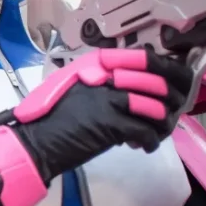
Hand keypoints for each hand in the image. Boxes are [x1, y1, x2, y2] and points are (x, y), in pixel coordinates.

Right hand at [13, 47, 192, 181]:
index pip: (144, 59)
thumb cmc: (49, 117)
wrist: (36, 141)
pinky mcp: (111, 123)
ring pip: (157, 108)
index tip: (166, 86)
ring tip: (155, 133)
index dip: (164, 71)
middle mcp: (106, 77)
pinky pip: (146, 130)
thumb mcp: (75, 89)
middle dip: (169, 102)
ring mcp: (110, 99)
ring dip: (162, 125)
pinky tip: (143, 146)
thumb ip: (101, 83)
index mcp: (97, 66)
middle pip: (158, 83)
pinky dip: (150, 141)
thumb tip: (132, 88)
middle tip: (164, 117)